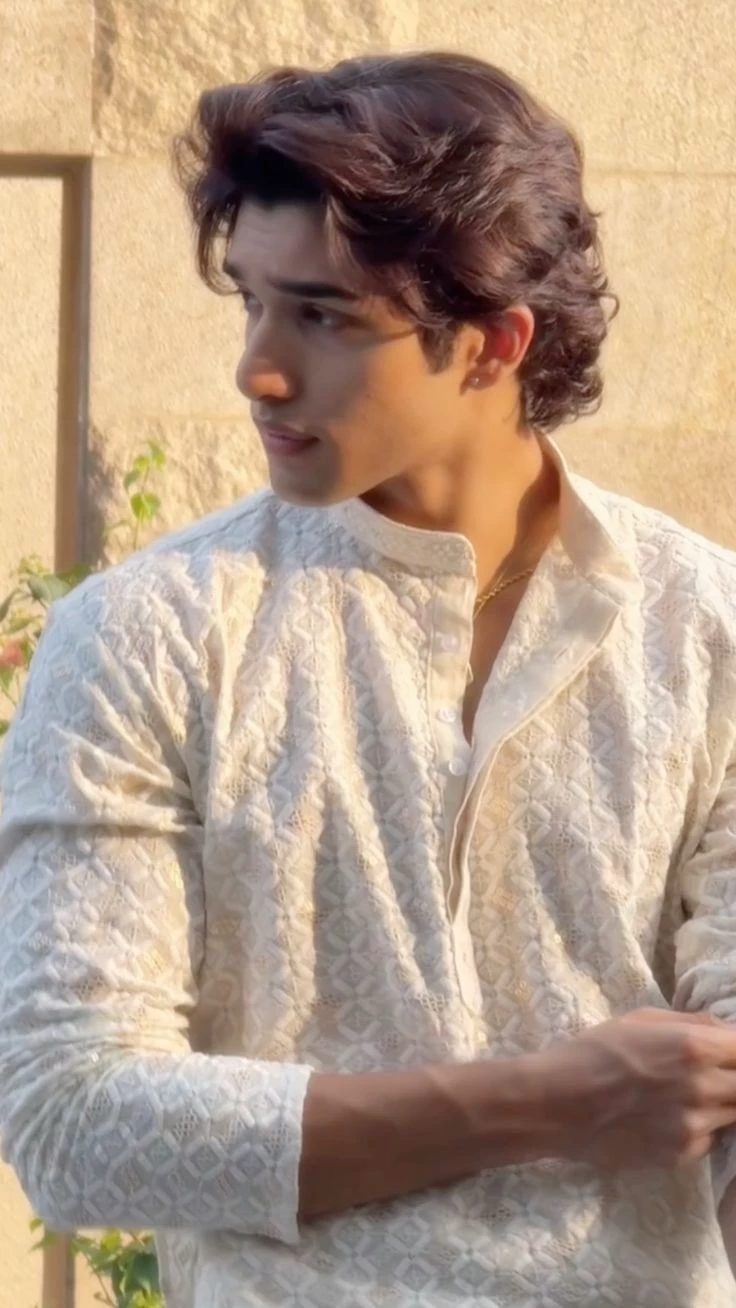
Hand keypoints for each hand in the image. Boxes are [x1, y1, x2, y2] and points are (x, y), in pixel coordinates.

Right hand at [541, 1007, 735, 1169]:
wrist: (557, 1105)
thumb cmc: (594, 1051)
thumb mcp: (640, 1020)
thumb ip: (691, 1023)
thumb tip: (726, 1030)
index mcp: (694, 1047)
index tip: (728, 1051)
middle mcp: (704, 1089)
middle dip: (734, 1076)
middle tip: (713, 1072)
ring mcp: (695, 1127)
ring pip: (734, 1115)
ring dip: (722, 1103)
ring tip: (686, 1094)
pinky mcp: (683, 1156)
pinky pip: (710, 1139)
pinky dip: (701, 1128)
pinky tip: (669, 1117)